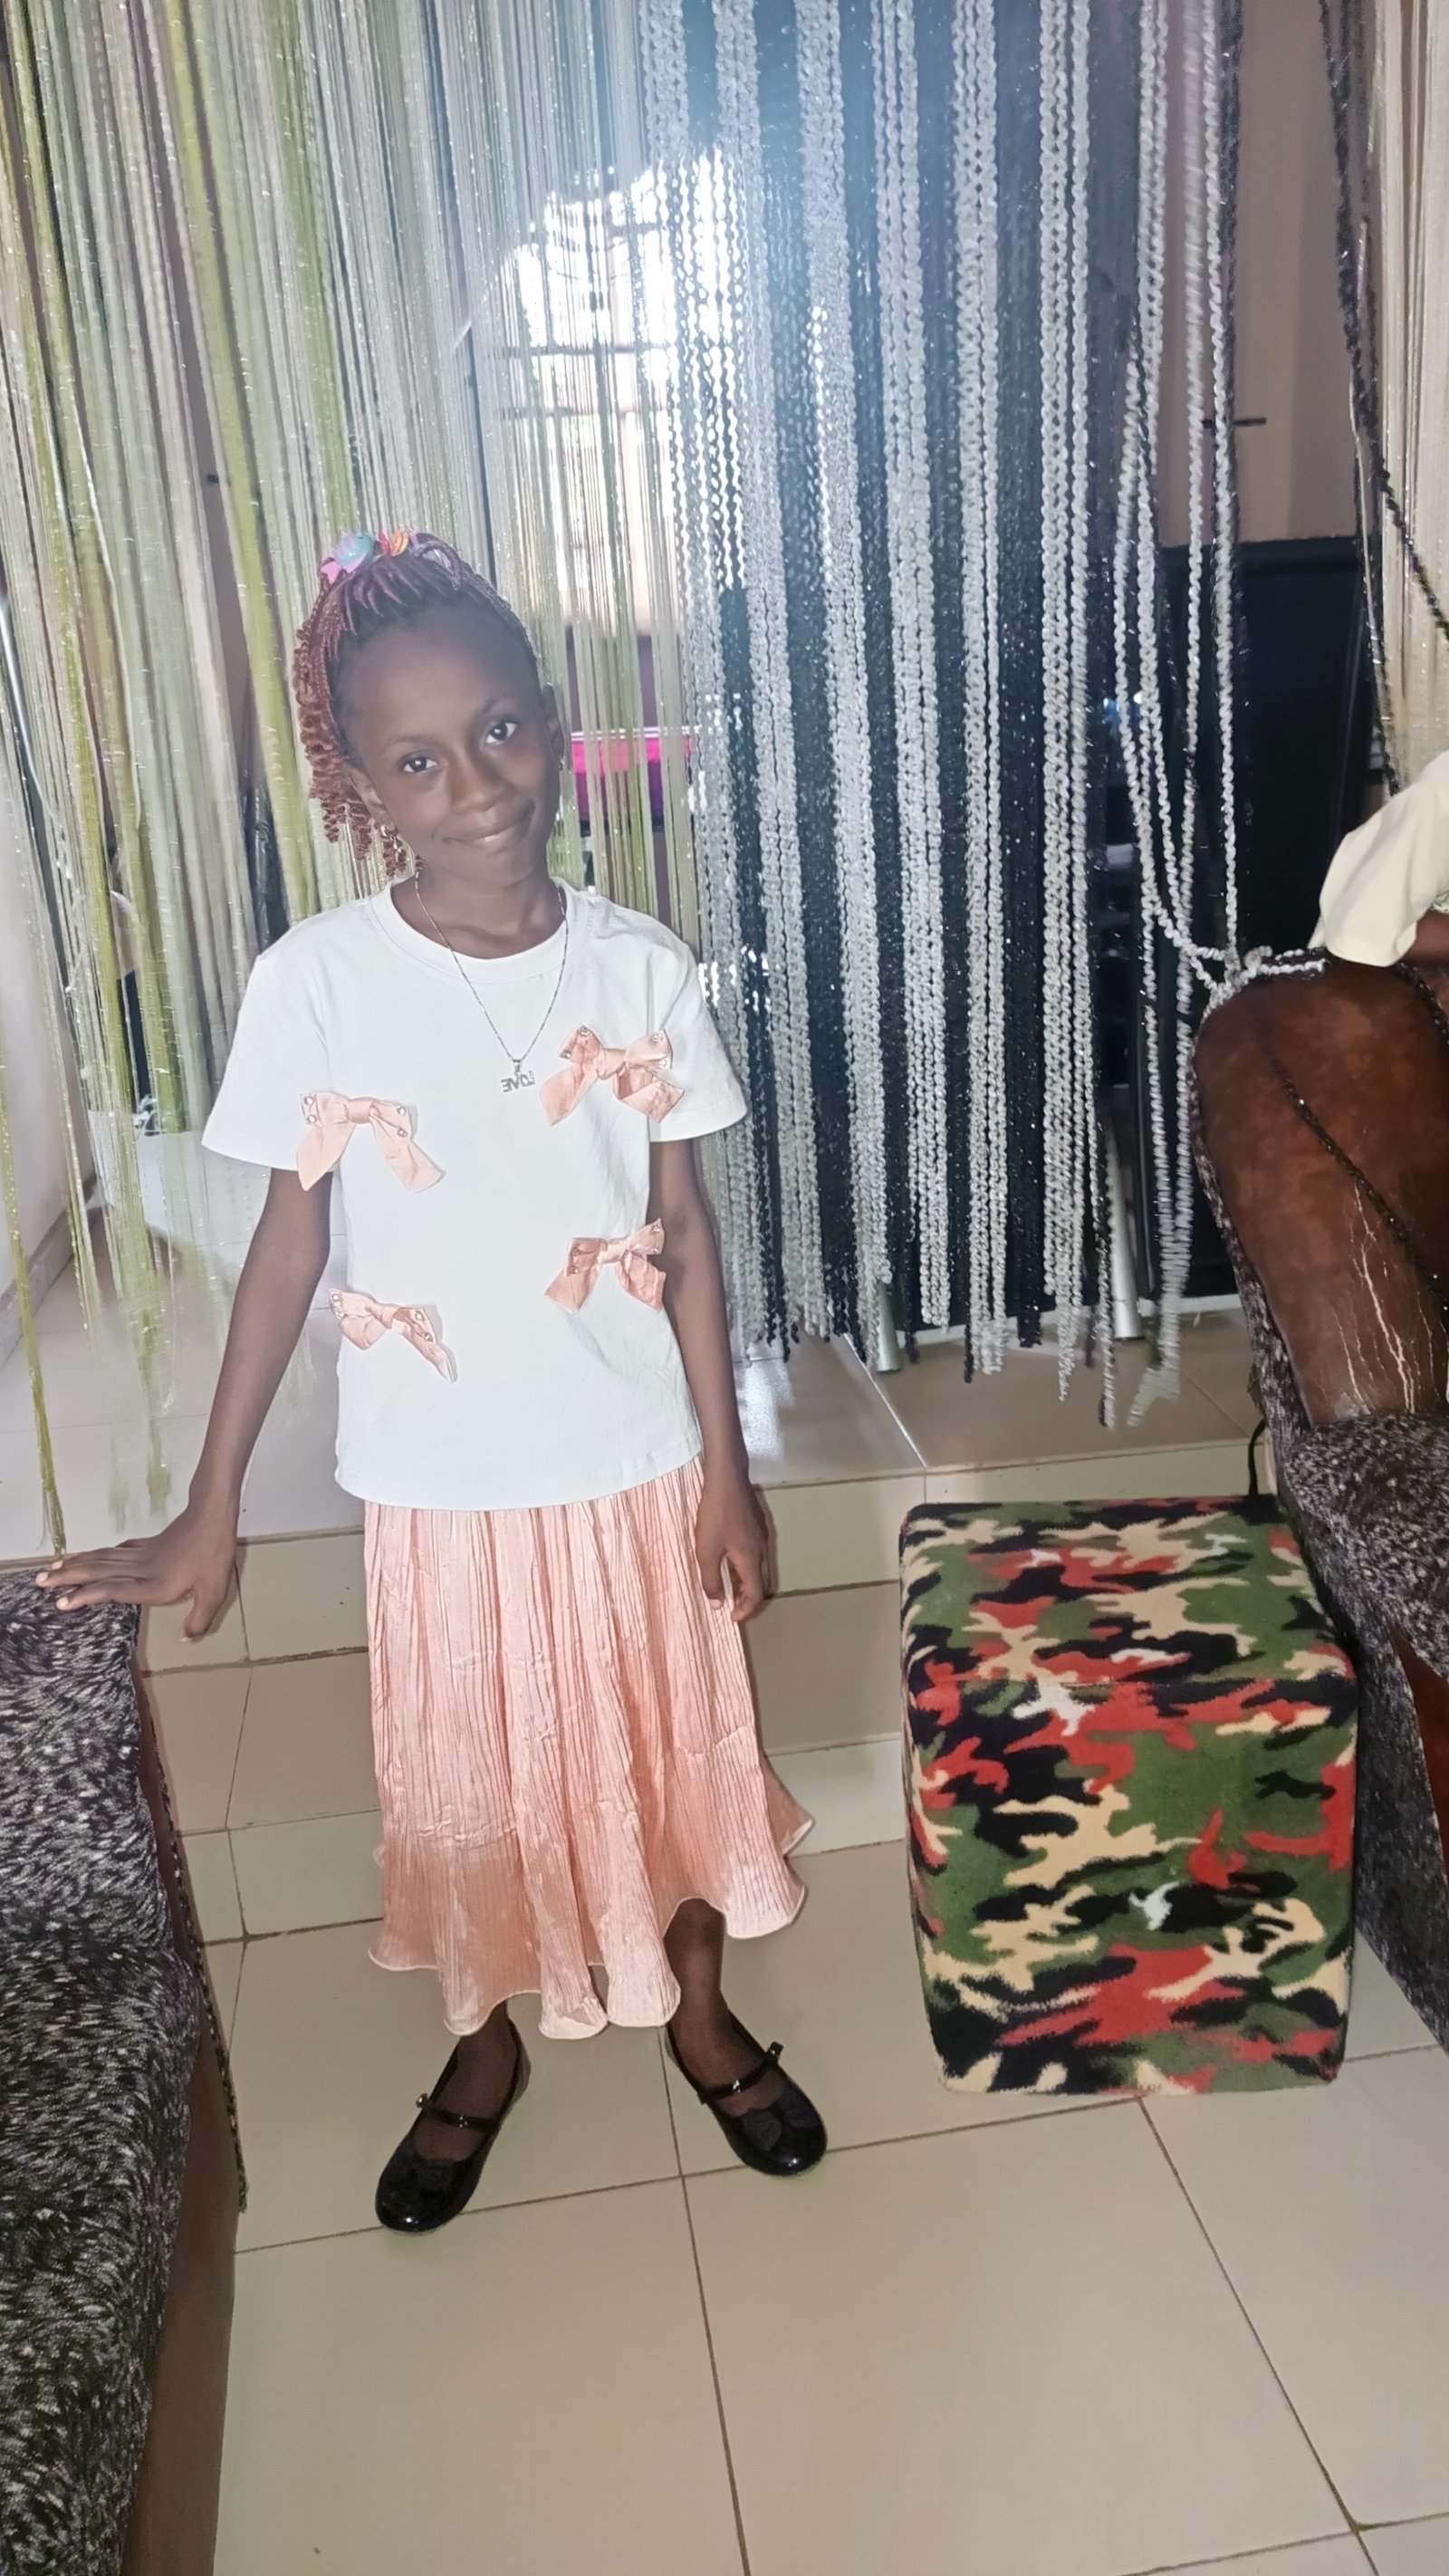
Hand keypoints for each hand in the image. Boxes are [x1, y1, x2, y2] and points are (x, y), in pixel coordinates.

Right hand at [35, 1500, 238, 1640]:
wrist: (213, 1515)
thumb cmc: (214, 1555)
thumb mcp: (214, 1592)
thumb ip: (200, 1620)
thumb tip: (186, 1640)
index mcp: (153, 1585)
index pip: (111, 1590)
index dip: (86, 1596)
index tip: (62, 1602)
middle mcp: (140, 1570)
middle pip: (97, 1572)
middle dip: (68, 1577)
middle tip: (40, 1581)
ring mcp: (142, 1555)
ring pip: (102, 1559)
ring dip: (77, 1563)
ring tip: (54, 1568)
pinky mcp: (147, 1544)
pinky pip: (116, 1550)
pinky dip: (99, 1554)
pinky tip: (92, 1556)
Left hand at [695, 1469, 774, 1622]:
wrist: (726, 1478)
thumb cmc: (715, 1515)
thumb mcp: (706, 1551)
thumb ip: (711, 1580)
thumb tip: (717, 1604)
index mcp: (752, 1559)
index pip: (756, 1594)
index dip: (746, 1610)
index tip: (732, 1617)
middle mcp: (762, 1550)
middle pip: (763, 1583)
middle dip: (749, 1598)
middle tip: (732, 1605)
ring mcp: (762, 1536)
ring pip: (760, 1568)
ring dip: (747, 1581)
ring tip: (729, 1586)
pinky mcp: (757, 1525)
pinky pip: (756, 1554)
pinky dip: (746, 1566)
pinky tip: (730, 1560)